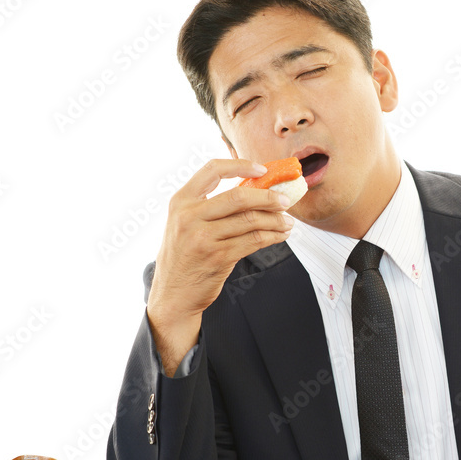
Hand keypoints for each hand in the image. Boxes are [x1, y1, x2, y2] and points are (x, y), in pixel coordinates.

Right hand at [146, 158, 293, 374]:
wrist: (173, 294)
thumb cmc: (184, 256)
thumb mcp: (185, 224)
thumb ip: (210, 206)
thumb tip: (253, 189)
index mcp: (181, 201)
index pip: (212, 170)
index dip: (240, 165)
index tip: (262, 170)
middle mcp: (190, 216)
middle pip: (239, 197)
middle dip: (268, 197)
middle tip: (285, 200)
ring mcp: (203, 237)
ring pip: (251, 220)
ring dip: (276, 220)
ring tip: (287, 222)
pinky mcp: (218, 257)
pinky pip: (254, 241)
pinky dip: (273, 236)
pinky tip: (280, 235)